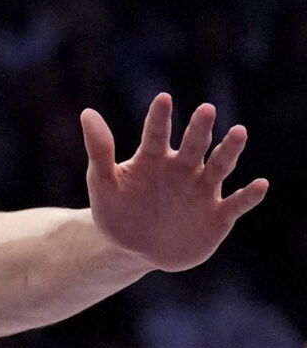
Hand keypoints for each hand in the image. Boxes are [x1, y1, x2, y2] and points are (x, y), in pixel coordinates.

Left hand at [83, 94, 267, 271]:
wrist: (133, 249)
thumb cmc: (116, 210)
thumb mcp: (103, 182)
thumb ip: (99, 150)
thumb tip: (87, 112)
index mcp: (153, 158)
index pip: (156, 133)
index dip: (159, 117)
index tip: (163, 98)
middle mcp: (181, 168)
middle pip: (194, 144)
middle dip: (200, 128)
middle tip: (206, 109)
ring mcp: (201, 190)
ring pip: (219, 166)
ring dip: (229, 150)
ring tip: (239, 131)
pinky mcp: (218, 215)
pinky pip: (237, 203)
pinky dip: (249, 195)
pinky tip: (261, 184)